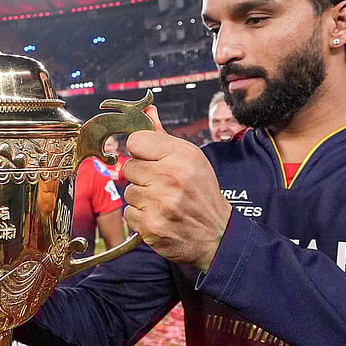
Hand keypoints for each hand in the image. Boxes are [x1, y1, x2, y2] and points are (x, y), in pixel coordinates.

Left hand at [122, 106, 230, 270]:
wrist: (216, 234)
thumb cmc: (201, 193)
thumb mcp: (190, 159)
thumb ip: (163, 137)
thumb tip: (147, 111)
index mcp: (181, 155)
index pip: (135, 141)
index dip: (141, 152)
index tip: (152, 160)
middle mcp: (171, 177)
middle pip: (128, 167)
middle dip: (142, 177)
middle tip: (162, 186)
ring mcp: (160, 203)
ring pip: (128, 192)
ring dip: (141, 199)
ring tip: (163, 203)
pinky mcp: (151, 226)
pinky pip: (129, 214)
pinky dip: (141, 218)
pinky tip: (160, 217)